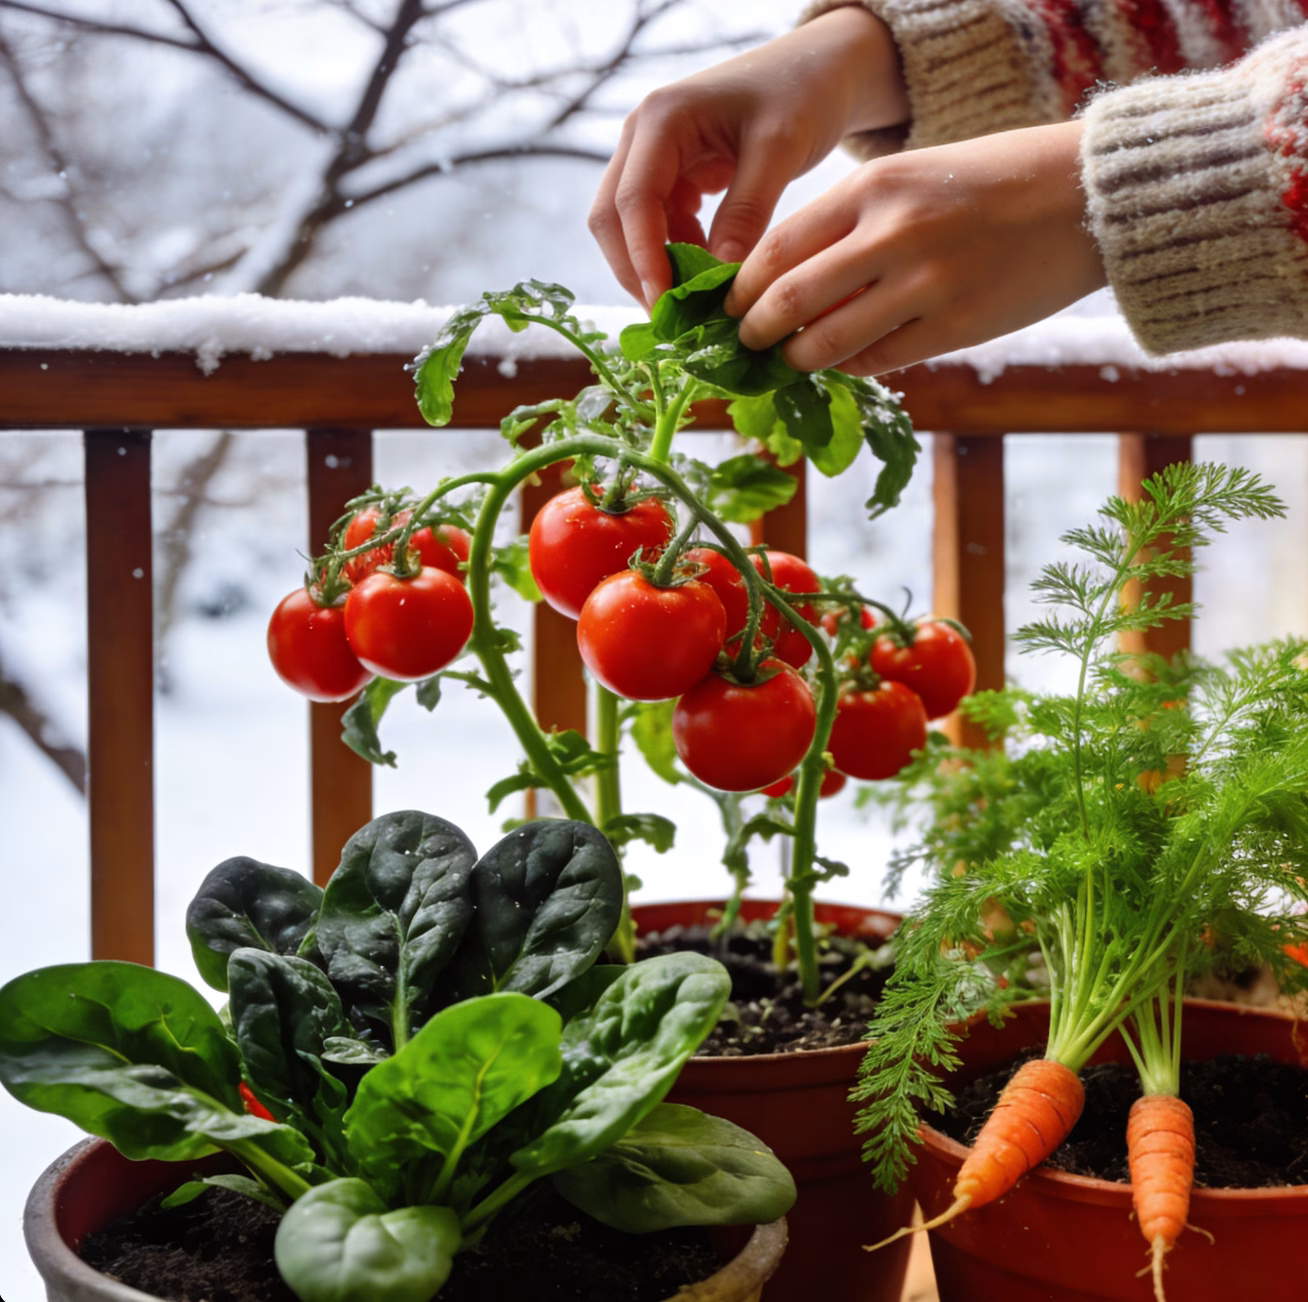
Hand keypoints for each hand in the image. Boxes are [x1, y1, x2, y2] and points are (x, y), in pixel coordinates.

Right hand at [589, 6, 908, 308]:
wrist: (817, 69)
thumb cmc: (800, 93)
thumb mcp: (779, 150)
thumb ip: (747, 212)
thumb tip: (720, 279)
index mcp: (661, 119)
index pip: (633, 201)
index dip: (642, 258)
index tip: (664, 304)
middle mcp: (643, 136)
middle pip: (612, 218)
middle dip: (636, 271)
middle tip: (670, 318)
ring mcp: (652, 157)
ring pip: (628, 227)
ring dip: (654, 267)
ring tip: (692, 303)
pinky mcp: (671, 176)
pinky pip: (658, 226)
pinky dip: (676, 255)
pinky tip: (707, 274)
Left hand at [726, 121, 1107, 374]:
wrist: (1087, 196)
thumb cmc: (988, 184)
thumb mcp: (909, 178)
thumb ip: (849, 226)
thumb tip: (786, 286)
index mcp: (873, 187)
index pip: (776, 249)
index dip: (741, 289)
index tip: (729, 308)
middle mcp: (892, 234)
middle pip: (786, 301)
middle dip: (753, 333)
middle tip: (746, 345)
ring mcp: (925, 285)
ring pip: (825, 342)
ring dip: (795, 360)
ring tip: (789, 360)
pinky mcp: (955, 327)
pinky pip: (877, 361)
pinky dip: (849, 367)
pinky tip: (844, 362)